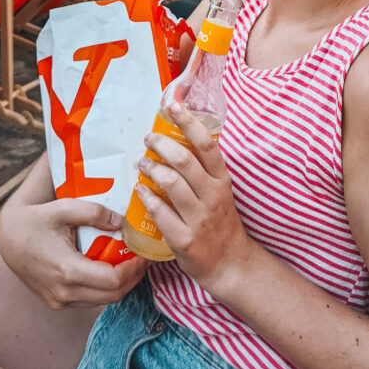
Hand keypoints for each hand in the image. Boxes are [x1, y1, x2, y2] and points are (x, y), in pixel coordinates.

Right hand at [0, 197, 146, 309]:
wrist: (8, 238)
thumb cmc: (35, 220)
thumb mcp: (64, 208)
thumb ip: (94, 212)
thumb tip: (121, 222)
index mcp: (68, 271)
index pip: (113, 281)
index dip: (134, 269)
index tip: (145, 255)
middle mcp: (64, 293)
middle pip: (112, 296)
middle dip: (133, 279)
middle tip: (144, 259)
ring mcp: (59, 301)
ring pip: (101, 301)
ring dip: (121, 285)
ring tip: (132, 263)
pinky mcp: (56, 301)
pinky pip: (89, 300)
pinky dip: (105, 288)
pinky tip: (111, 269)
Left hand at [137, 103, 252, 293]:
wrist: (228, 262)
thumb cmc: (219, 220)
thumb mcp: (219, 191)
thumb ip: (202, 169)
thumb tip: (176, 139)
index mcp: (222, 180)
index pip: (206, 145)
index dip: (189, 122)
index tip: (173, 106)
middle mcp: (213, 196)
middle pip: (184, 160)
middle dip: (161, 144)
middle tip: (149, 139)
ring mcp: (199, 218)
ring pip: (171, 183)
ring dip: (151, 168)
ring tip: (142, 162)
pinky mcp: (184, 238)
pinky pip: (160, 212)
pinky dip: (147, 197)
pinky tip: (140, 189)